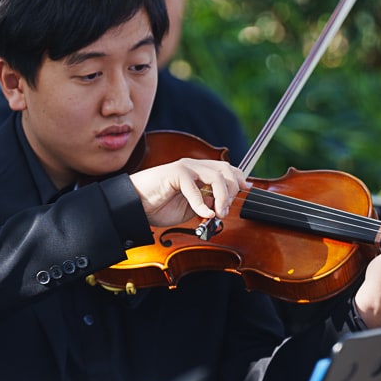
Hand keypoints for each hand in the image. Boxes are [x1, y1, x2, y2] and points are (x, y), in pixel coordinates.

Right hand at [129, 158, 249, 226]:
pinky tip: (203, 214)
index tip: (246, 190)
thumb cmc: (159, 206)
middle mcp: (194, 166)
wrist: (135, 205)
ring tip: (217, 213)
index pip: (226, 169)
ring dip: (221, 196)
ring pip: (215, 176)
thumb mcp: (190, 208)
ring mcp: (184, 168)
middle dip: (231, 190)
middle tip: (225, 210)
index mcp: (199, 172)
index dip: (238, 178)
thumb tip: (222, 209)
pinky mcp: (174, 174)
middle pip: (225, 170)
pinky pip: (194, 188)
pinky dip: (201, 203)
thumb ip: (207, 205)